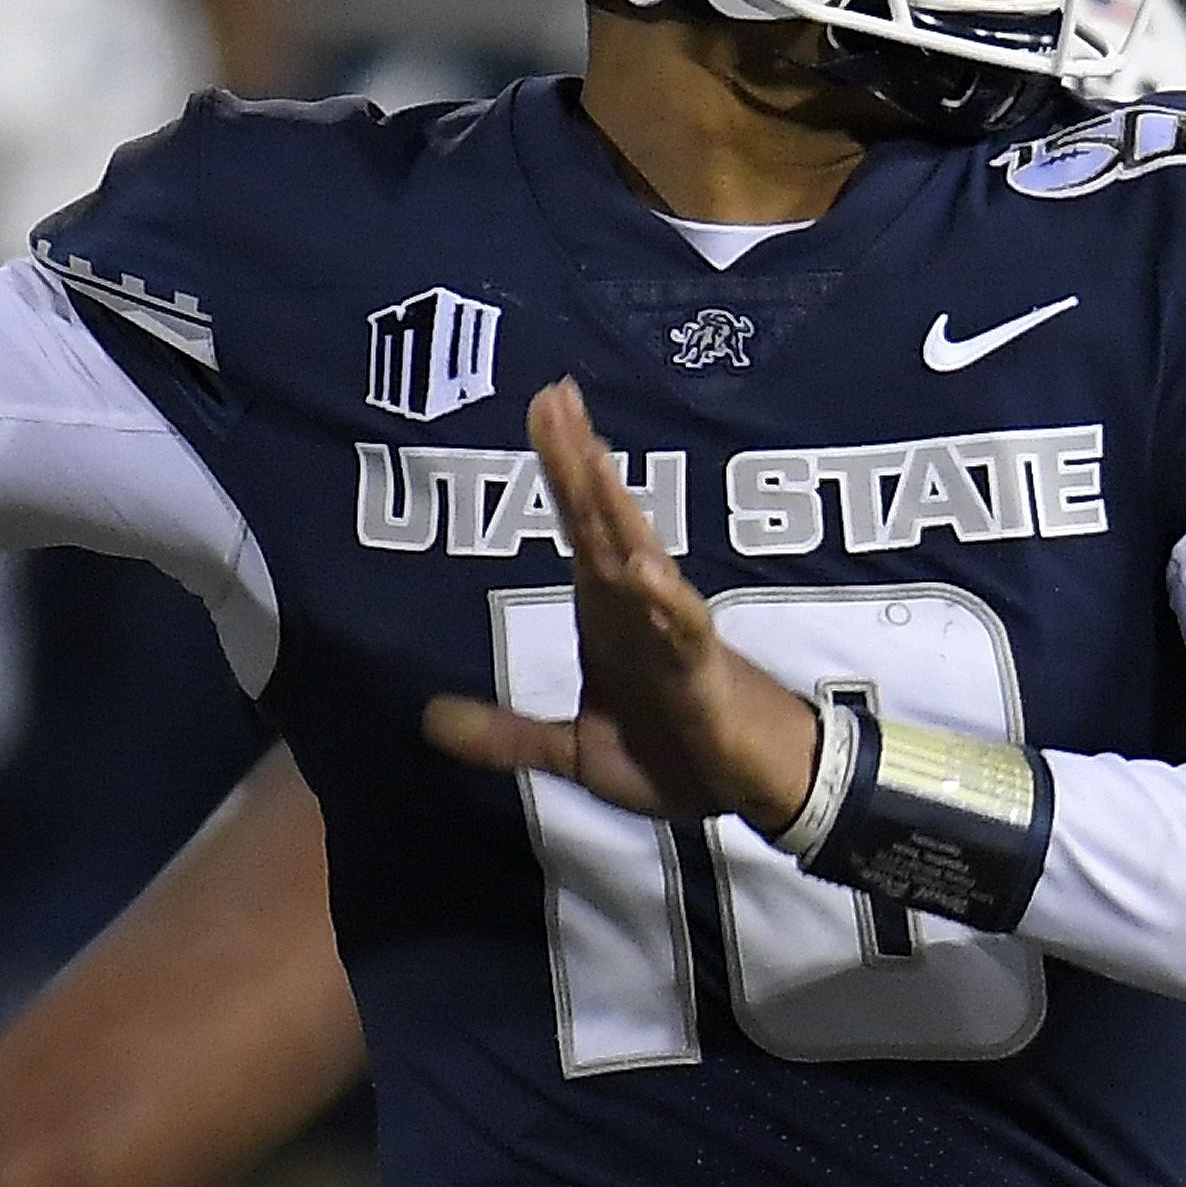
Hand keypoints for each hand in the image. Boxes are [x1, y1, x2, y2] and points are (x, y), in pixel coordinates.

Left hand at [423, 379, 821, 831]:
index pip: (579, 528)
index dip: (562, 469)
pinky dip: (663, 597)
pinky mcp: (702, 671)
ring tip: (590, 454)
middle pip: (602, 523)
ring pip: (640, 557)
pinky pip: (683, 626)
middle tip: (556, 394)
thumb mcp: (574, 753)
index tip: (543, 406)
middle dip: (578, 460)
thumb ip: (506, 735)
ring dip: (615, 507)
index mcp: (608, 616)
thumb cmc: (678, 759)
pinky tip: (642, 565)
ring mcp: (672, 633)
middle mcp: (637, 609)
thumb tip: (429, 719)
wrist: (756, 792)